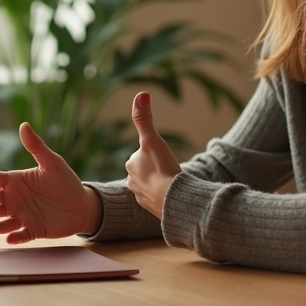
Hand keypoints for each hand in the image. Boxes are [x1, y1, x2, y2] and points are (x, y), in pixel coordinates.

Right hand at [0, 122, 102, 244]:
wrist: (82, 206)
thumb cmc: (65, 182)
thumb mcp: (52, 162)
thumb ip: (36, 147)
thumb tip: (24, 125)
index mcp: (14, 181)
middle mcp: (13, 199)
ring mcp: (20, 216)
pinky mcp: (32, 230)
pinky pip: (20, 235)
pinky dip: (12, 237)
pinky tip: (5, 237)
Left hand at [124, 91, 180, 218]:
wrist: (173, 200)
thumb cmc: (162, 167)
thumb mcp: (152, 139)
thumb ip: (144, 118)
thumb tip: (141, 94)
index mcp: (131, 166)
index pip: (142, 156)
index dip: (154, 155)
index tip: (164, 159)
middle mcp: (132, 183)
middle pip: (146, 172)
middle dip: (156, 171)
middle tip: (169, 171)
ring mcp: (143, 198)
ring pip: (151, 187)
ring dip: (160, 185)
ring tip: (172, 184)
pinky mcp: (153, 211)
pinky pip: (158, 202)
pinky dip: (164, 199)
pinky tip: (173, 198)